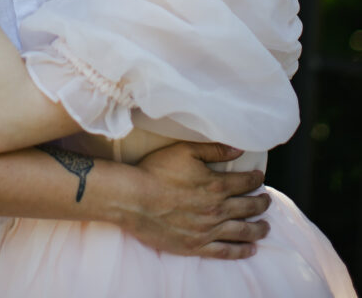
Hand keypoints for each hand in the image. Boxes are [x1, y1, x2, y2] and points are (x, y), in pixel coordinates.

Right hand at [125, 141, 269, 258]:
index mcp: (216, 185)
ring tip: (266, 227)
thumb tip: (238, 149)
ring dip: (258, 229)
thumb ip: (214, 150)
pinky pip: (226, 251)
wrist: (135, 199)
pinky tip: (251, 249)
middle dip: (261, 203)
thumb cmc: (157, 171)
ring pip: (242, 231)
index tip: (260, 177)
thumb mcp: (184, 151)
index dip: (255, 179)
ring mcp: (208, 230)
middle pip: (248, 208)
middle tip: (267, 201)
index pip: (244, 182)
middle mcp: (217, 210)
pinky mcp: (197, 246)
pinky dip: (241, 251)